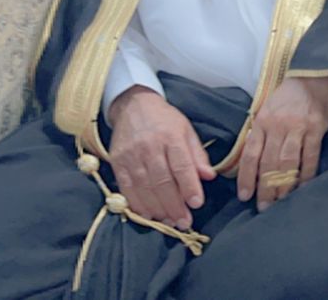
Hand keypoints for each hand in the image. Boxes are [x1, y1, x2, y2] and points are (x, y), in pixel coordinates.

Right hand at [107, 86, 213, 228]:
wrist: (133, 106)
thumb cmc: (165, 120)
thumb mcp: (186, 131)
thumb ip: (197, 155)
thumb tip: (209, 176)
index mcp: (171, 136)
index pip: (181, 165)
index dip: (189, 186)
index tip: (197, 204)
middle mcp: (150, 147)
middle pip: (162, 181)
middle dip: (174, 205)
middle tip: (184, 222)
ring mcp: (131, 156)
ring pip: (144, 188)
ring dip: (157, 209)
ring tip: (169, 221)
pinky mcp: (118, 163)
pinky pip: (126, 188)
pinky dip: (137, 205)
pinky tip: (148, 215)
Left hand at [237, 75, 327, 211]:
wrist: (315, 75)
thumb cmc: (289, 94)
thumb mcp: (268, 109)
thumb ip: (260, 132)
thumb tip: (251, 158)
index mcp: (262, 121)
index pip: (250, 155)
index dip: (247, 178)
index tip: (245, 196)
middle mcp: (277, 126)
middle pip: (268, 163)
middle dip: (265, 188)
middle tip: (264, 207)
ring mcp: (298, 127)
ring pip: (287, 163)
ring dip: (283, 185)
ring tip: (281, 202)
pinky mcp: (316, 128)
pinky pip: (310, 157)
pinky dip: (307, 174)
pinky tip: (303, 187)